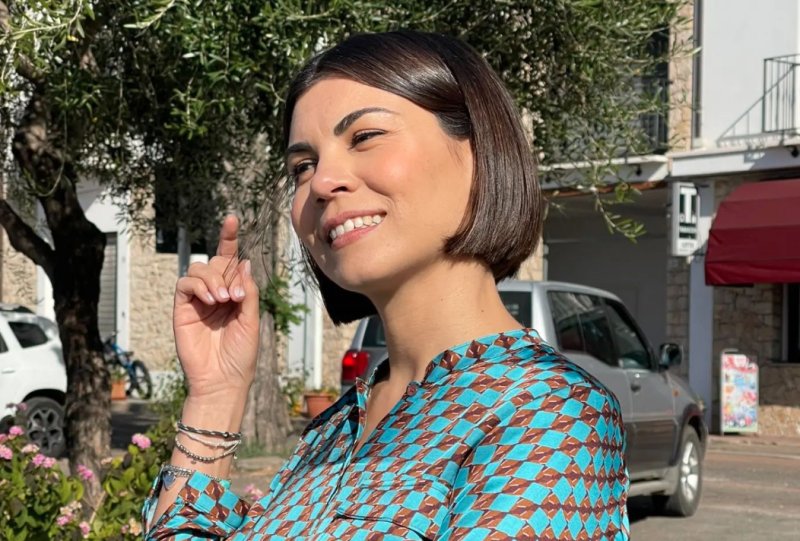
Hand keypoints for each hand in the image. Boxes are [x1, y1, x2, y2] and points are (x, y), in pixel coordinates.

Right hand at [173, 215, 259, 398]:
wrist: (223, 379)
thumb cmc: (241, 353)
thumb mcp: (252, 318)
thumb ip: (248, 290)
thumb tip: (242, 262)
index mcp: (234, 292)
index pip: (230, 260)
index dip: (229, 238)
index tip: (232, 218)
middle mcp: (215, 292)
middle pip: (215, 261)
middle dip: (226, 270)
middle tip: (236, 296)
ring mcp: (197, 300)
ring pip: (199, 268)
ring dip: (213, 279)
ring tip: (224, 300)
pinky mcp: (182, 308)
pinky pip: (185, 283)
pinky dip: (199, 286)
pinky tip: (211, 299)